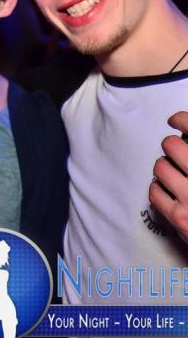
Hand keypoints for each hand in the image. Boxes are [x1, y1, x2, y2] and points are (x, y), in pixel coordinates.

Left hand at [150, 111, 187, 241]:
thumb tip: (187, 133)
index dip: (181, 119)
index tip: (176, 121)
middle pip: (172, 145)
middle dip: (172, 146)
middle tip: (177, 151)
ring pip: (160, 166)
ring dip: (166, 166)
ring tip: (175, 172)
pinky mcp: (180, 218)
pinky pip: (154, 191)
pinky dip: (159, 188)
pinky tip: (169, 190)